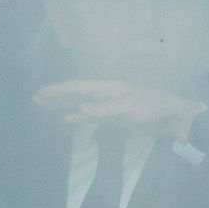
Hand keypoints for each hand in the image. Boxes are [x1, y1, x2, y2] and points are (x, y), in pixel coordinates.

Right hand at [35, 79, 204, 141]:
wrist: (172, 118)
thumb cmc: (153, 107)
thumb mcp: (128, 108)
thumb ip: (104, 109)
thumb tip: (79, 110)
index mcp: (108, 87)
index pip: (78, 87)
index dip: (59, 90)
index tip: (41, 93)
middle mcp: (105, 93)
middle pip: (76, 93)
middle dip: (56, 96)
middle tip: (36, 98)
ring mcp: (108, 105)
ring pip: (80, 104)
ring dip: (63, 105)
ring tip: (45, 105)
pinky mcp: (113, 117)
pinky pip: (90, 116)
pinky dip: (77, 117)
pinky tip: (66, 119)